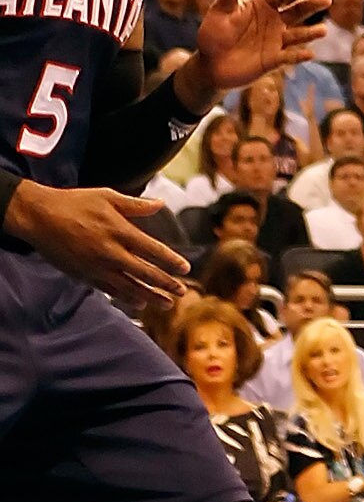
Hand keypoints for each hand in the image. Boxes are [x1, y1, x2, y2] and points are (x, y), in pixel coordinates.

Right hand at [6, 180, 189, 310]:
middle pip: (145, 273)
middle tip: (182, 292)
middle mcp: (111, 252)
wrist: (40, 217)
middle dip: (165, 284)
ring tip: (166, 304)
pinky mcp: (84, 275)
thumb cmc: (74, 203)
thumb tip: (160, 204)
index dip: (171, 261)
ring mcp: (97, 267)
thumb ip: (136, 205)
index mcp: (119, 231)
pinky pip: (109, 290)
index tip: (185, 269)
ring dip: (150, 297)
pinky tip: (138, 302)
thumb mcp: (107, 197)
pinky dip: (125, 297)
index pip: (153, 250)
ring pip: (128, 287)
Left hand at [179, 0, 330, 104]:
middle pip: (296, 11)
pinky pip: (289, 57)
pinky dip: (299, 56)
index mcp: (263, 5)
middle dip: (311, 5)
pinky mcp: (273, 60)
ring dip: (310, 32)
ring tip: (323, 30)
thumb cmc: (214, 33)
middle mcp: (274, 21)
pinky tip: (310, 54)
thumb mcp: (220, 10)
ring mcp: (275, 41)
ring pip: (298, 34)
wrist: (210, 64)